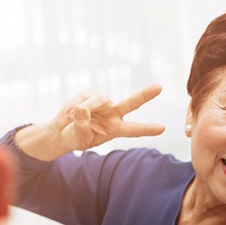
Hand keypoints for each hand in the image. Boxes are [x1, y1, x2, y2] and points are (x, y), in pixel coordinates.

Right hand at [15, 84, 165, 160]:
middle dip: (145, 95)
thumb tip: (81, 108)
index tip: (162, 128)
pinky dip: (75, 106)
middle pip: (131, 103)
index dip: (147, 129)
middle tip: (159, 87)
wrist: (63, 130)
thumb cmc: (75, 137)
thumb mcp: (79, 138)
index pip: (134, 129)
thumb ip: (82, 126)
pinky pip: (85, 98)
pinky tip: (70, 113)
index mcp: (115, 129)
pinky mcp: (91, 93)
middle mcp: (113, 113)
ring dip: (86, 108)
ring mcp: (103, 102)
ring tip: (72, 118)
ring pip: (99, 100)